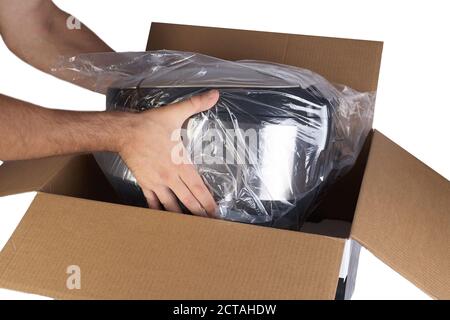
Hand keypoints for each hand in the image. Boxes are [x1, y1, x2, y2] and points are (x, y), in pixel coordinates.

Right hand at [118, 90, 219, 216]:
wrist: (123, 132)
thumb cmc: (150, 124)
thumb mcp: (175, 113)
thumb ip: (196, 104)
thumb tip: (215, 94)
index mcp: (180, 164)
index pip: (199, 189)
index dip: (208, 203)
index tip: (216, 214)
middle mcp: (170, 177)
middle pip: (188, 201)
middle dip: (200, 214)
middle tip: (209, 226)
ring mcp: (156, 183)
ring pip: (171, 206)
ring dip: (182, 217)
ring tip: (191, 228)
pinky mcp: (145, 184)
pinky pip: (153, 202)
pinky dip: (159, 212)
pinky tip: (164, 219)